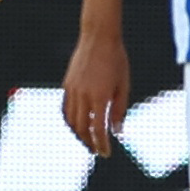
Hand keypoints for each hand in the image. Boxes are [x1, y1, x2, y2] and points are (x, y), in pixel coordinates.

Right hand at [61, 28, 130, 152]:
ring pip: (71, 120)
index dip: (102, 144)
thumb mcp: (124, 85)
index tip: (106, 153)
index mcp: (99, 97)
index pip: (98, 129)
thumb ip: (119, 110)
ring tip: (87, 140)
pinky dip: (70, 120)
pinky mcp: (67, 84)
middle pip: (82, 128)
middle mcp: (83, 95)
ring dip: (78, 134)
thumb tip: (117, 131)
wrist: (98, 37)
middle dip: (89, 143)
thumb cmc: (116, 60)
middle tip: (97, 150)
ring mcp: (72, 90)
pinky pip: (65, 108)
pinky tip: (77, 124)